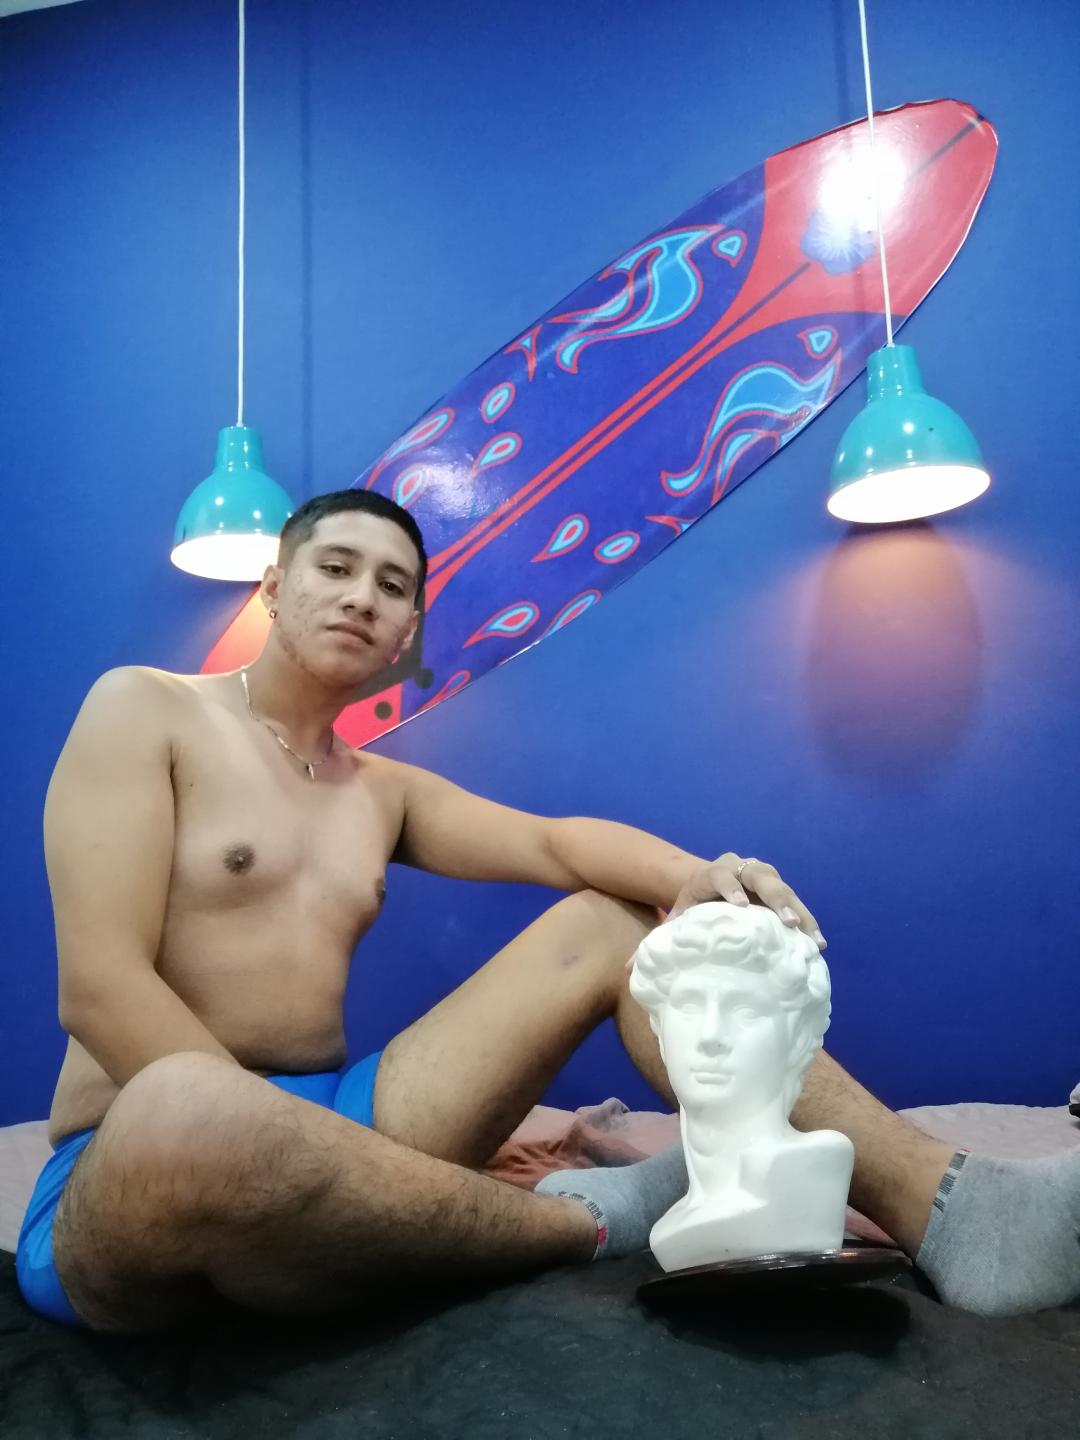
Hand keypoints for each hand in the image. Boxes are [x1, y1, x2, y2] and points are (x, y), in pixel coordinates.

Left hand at [625, 853, 825, 972]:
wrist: (712, 886)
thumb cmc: (693, 907)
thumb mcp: (677, 919)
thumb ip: (657, 941)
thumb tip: (628, 968)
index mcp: (712, 873)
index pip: (720, 875)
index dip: (730, 887)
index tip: (739, 907)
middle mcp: (742, 868)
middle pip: (759, 876)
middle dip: (774, 898)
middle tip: (784, 922)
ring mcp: (764, 877)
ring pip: (784, 889)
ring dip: (798, 912)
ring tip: (810, 938)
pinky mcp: (781, 892)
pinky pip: (797, 905)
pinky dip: (807, 922)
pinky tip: (817, 944)